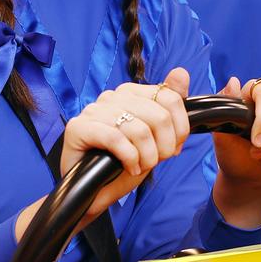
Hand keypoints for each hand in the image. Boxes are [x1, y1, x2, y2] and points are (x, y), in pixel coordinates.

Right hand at [59, 68, 191, 221]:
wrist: (91, 188)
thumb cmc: (121, 162)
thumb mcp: (153, 138)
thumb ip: (169, 106)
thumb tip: (182, 72)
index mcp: (131, 92)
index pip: (170, 98)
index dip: (180, 127)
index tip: (174, 147)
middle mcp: (112, 96)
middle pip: (159, 115)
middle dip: (165, 146)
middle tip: (156, 161)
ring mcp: (94, 110)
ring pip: (139, 129)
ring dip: (148, 156)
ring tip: (142, 167)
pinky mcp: (78, 127)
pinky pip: (116, 138)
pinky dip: (130, 157)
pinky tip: (130, 167)